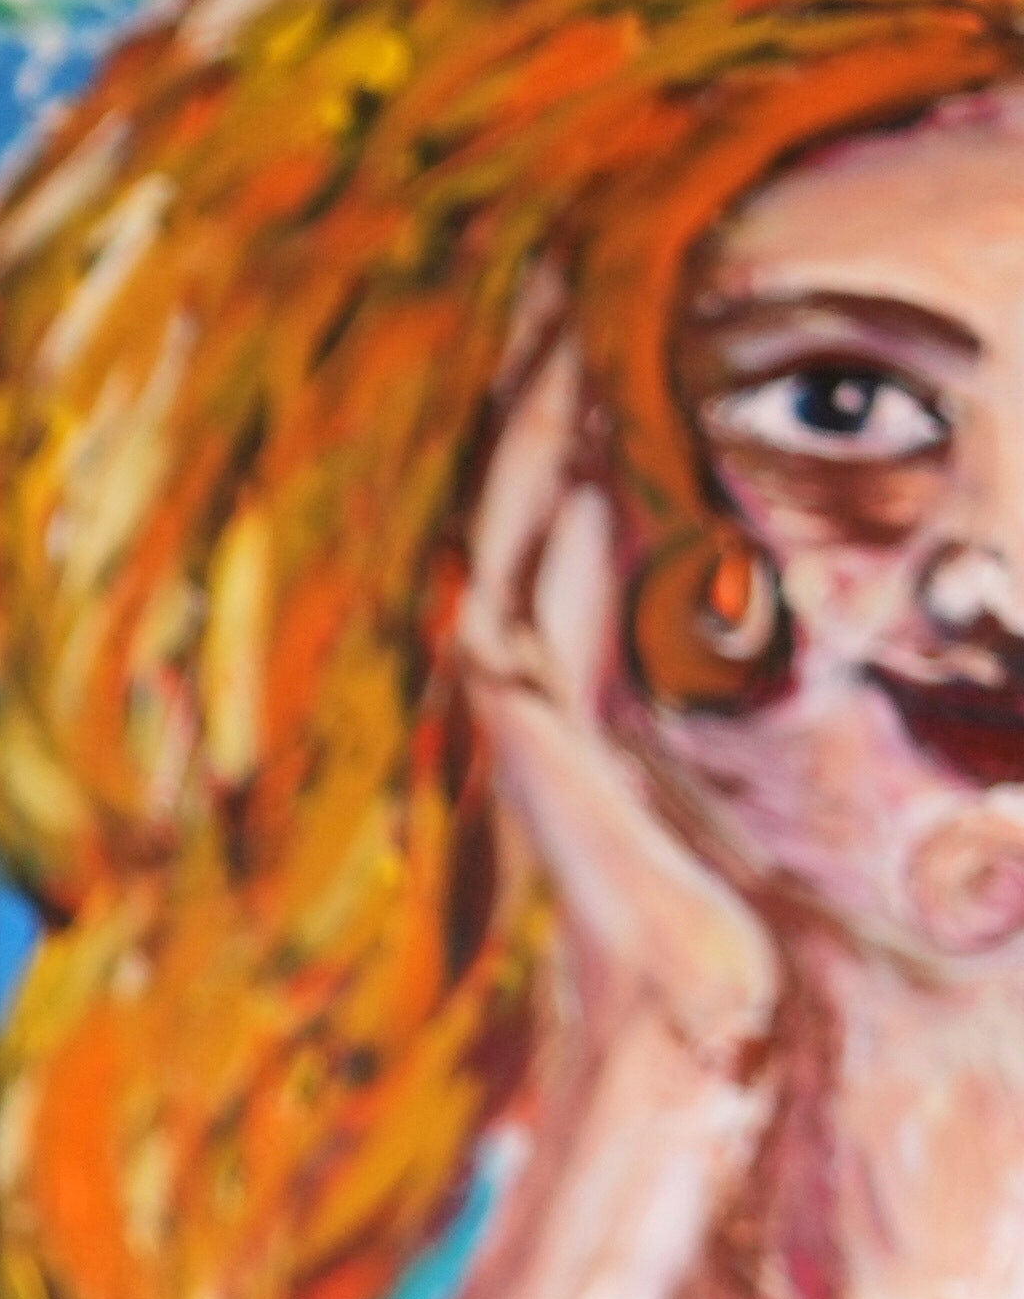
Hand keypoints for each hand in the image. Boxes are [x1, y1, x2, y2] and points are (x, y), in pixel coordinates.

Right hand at [462, 324, 788, 1100]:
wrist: (688, 1048)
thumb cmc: (725, 950)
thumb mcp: (731, 800)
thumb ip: (729, 717)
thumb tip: (778, 647)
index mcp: (566, 694)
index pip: (554, 508)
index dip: (572, 404)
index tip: (606, 300)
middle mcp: (530, 688)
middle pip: (520, 487)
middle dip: (545, 370)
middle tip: (574, 251)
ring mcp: (527, 707)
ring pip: (520, 512)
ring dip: (545, 402)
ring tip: (575, 292)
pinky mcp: (548, 727)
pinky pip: (544, 572)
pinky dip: (563, 483)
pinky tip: (599, 401)